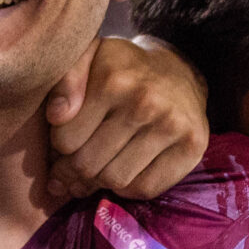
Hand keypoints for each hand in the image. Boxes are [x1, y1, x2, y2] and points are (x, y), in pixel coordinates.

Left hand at [44, 36, 207, 202]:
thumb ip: (64, 80)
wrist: (179, 71)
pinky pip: (145, 188)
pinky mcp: (192, 147)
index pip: (65, 140)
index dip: (56, 148)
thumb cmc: (122, 70)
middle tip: (66, 174)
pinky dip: (127, 189)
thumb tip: (56, 115)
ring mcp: (172, 126)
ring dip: (97, 184)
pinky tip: (121, 174)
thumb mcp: (88, 59)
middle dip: (71, 173)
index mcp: (112, 79)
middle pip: (88, 164)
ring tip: (91, 176)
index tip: (61, 147)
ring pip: (115, 180)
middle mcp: (145, 103)